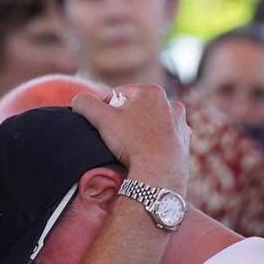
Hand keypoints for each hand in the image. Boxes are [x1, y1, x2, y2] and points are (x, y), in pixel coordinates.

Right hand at [71, 85, 190, 194]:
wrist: (159, 172)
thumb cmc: (132, 142)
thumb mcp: (101, 118)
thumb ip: (85, 103)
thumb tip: (78, 100)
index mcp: (152, 91)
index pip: (118, 94)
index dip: (104, 108)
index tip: (99, 123)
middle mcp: (171, 103)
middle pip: (136, 108)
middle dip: (123, 119)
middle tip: (112, 136)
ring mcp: (180, 123)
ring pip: (151, 123)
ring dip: (139, 130)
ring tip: (129, 146)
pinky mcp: (184, 141)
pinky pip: (163, 138)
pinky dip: (154, 143)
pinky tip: (145, 153)